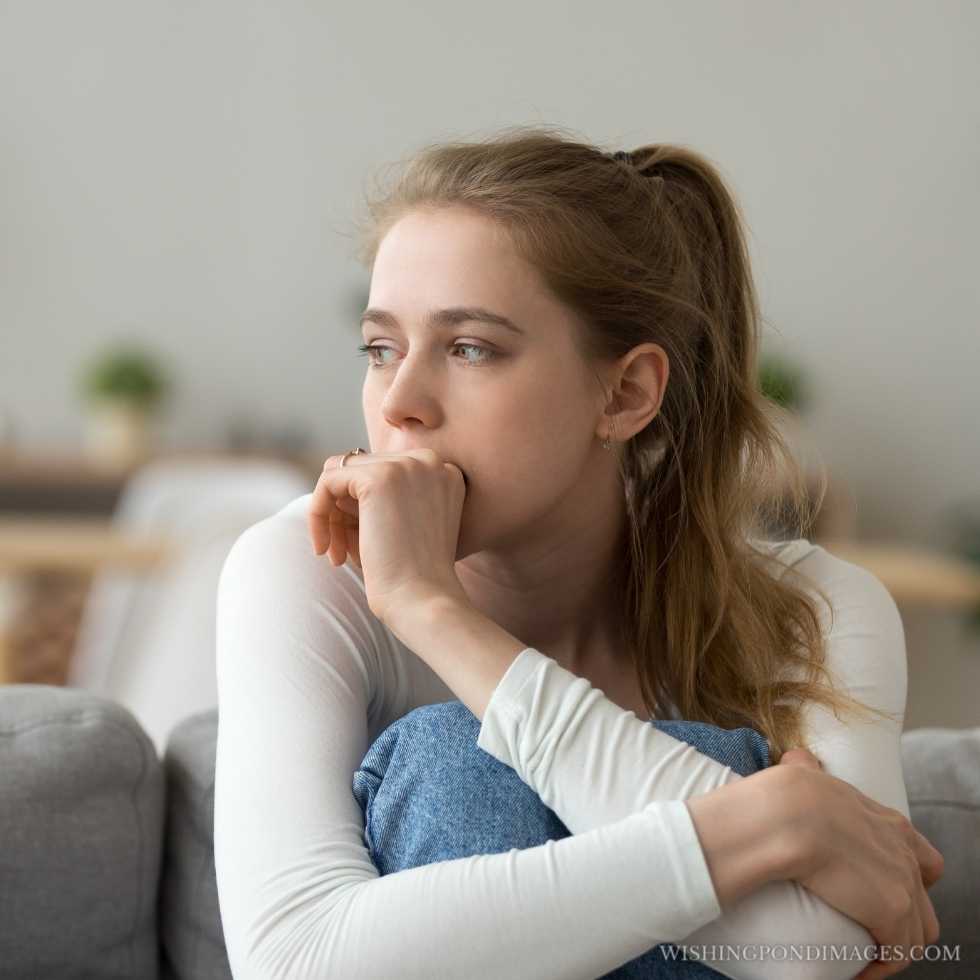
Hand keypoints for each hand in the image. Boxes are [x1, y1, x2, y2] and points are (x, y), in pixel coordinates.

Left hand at [308, 448, 469, 624]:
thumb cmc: (416, 577)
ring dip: (332, 516)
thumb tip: (336, 477)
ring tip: (336, 556)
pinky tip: (325, 549)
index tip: (358, 544)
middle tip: (342, 553)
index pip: (384, 470)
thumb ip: (388, 498)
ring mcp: (406, 465)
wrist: (424, 600)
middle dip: (345, 512)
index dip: (364, 508)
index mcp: (444, 471)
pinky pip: (328, 480)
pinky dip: (318, 513)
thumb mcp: (411, 526)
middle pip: (362, 470)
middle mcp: (430, 460)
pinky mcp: (379, 477)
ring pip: (342, 473)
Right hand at [773, 754, 944, 979]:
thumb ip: (807, 770)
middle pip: (924, 900)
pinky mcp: (892, 912)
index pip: (920, 858)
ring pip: (919, 933)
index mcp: (887, 821)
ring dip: (892, 950)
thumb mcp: (807, 773)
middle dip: (901, 921)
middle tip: (865, 930)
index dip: (906, 878)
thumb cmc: (787, 794)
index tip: (874, 891)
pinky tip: (855, 971)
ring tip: (861, 961)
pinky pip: (899, 954)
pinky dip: (880, 967)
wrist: (786, 815)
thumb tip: (797, 761)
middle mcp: (904, 852)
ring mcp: (902, 882)